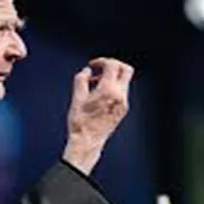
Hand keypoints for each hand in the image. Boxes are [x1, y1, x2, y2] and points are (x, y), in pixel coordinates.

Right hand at [62, 57, 133, 175]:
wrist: (88, 142)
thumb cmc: (80, 121)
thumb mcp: (76, 98)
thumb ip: (81, 79)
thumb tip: (87, 71)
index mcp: (108, 90)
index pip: (113, 65)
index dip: (102, 61)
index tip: (92, 65)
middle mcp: (120, 96)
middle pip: (126, 70)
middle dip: (114, 65)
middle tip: (101, 68)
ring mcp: (123, 103)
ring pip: (124, 81)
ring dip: (112, 77)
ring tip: (95, 83)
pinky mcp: (123, 110)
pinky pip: (122, 92)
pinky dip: (113, 87)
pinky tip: (100, 95)